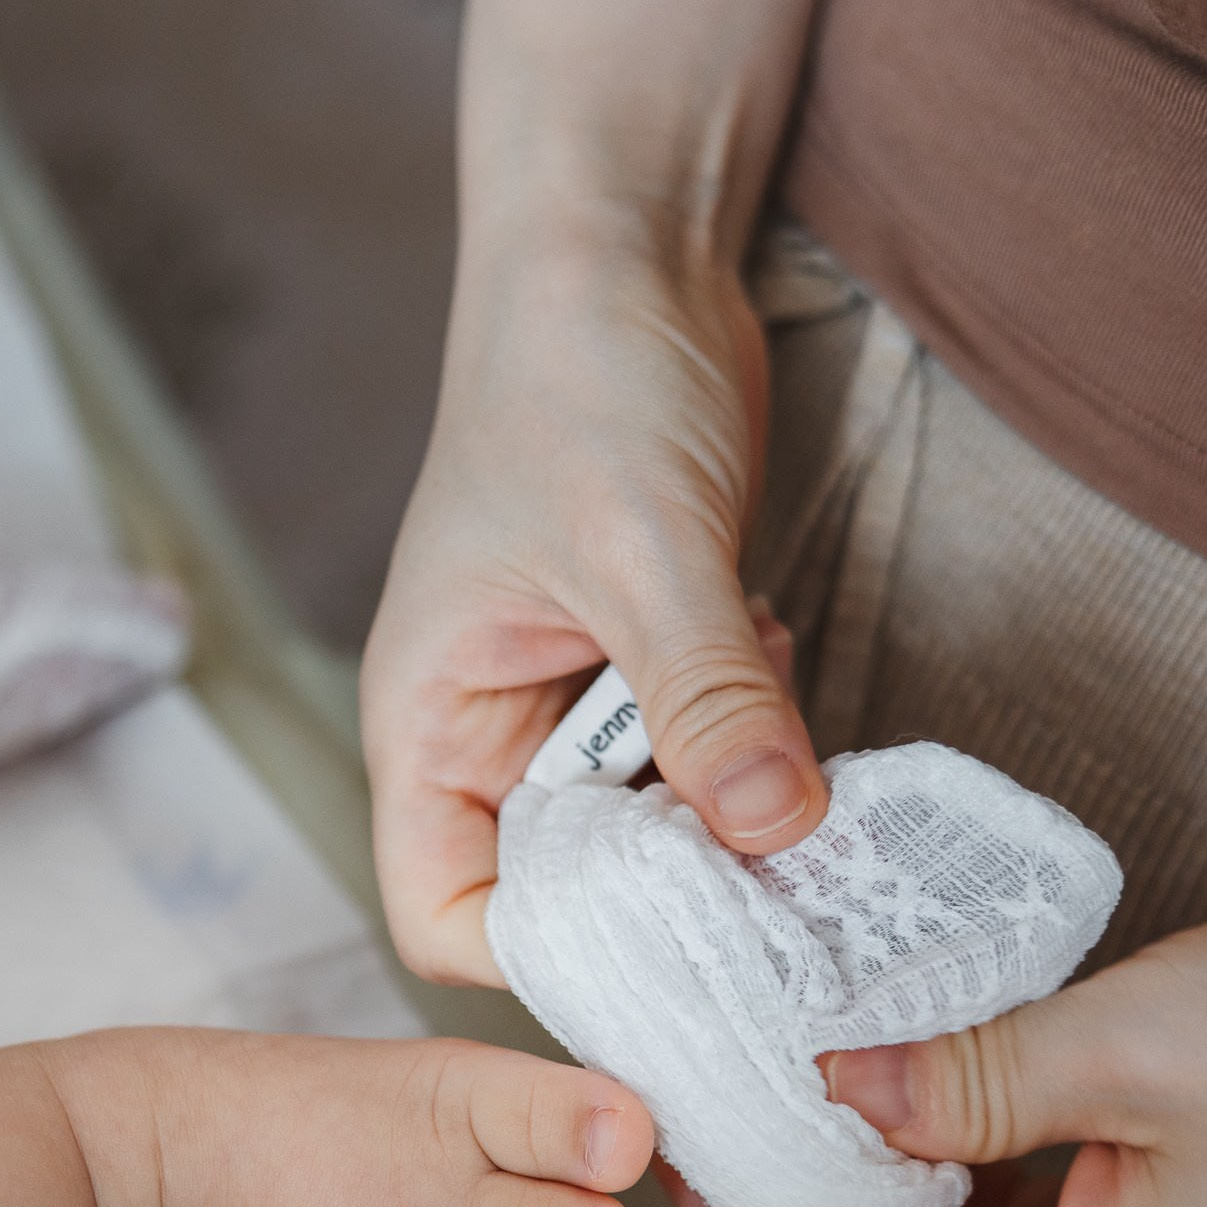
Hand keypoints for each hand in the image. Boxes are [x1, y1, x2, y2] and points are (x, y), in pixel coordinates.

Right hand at [361, 222, 823, 985]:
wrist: (623, 253)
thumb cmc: (573, 376)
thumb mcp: (638, 545)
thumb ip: (703, 696)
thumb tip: (777, 832)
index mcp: (430, 727)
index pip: (448, 915)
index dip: (545, 953)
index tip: (667, 940)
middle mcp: (492, 738)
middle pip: (567, 892)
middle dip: (668, 883)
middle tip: (769, 851)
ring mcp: (572, 709)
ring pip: (651, 831)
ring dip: (727, 799)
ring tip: (769, 706)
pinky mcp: (646, 674)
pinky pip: (705, 762)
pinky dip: (754, 739)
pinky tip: (770, 647)